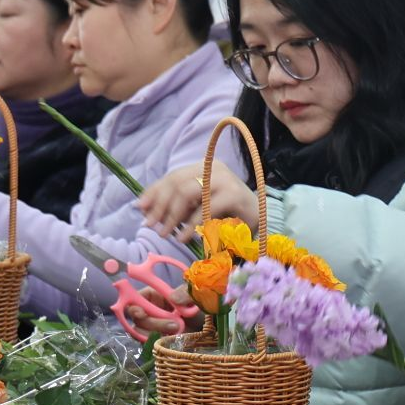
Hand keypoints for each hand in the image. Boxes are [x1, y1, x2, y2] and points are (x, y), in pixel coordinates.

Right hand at [109, 253, 202, 343]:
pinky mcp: (158, 337)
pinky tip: (170, 339)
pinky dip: (156, 342)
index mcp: (155, 295)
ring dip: (155, 332)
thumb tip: (174, 298)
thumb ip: (187, 293)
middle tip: (173, 325)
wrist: (211, 324)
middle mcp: (150, 309)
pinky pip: (148, 342)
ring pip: (140, 331)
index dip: (134, 305)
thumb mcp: (197, 294)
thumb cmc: (202, 304)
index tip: (142, 313)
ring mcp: (153, 325)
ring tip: (176, 331)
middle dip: (151, 322)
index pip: (135, 298)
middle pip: (136, 317)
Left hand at [138, 162, 256, 239]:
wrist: (264, 220)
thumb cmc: (229, 215)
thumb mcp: (198, 207)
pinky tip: (185, 237)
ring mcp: (224, 179)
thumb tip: (142, 207)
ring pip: (186, 192)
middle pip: (176, 183)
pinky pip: (204, 208)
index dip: (154, 192)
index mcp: (204, 167)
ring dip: (173, 216)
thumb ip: (176, 204)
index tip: (141, 210)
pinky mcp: (233, 194)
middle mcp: (213, 167)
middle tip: (151, 226)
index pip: (172, 177)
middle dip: (160, 206)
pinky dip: (191, 225)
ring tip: (167, 234)